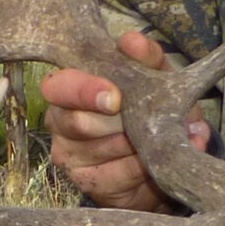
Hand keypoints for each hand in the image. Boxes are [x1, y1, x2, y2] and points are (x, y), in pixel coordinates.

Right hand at [38, 29, 211, 211]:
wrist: (167, 154)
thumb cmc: (151, 108)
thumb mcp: (156, 78)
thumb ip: (146, 57)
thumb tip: (132, 42)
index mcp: (71, 88)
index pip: (57, 86)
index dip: (83, 91)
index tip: (115, 98)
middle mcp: (61, 122)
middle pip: (77, 122)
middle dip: (118, 122)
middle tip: (146, 120)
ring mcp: (69, 156)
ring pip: (99, 150)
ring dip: (136, 145)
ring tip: (160, 138)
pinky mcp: (86, 183)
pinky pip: (114, 177)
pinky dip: (141, 168)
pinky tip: (155, 160)